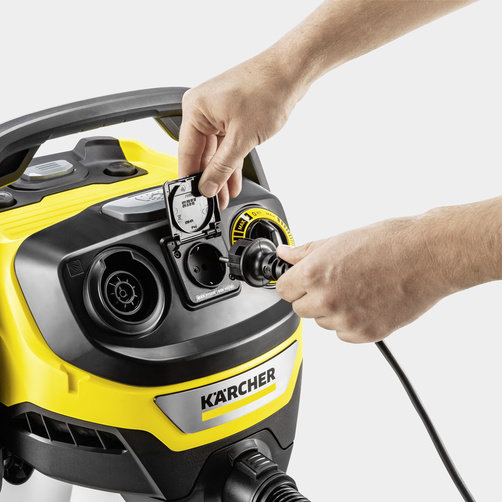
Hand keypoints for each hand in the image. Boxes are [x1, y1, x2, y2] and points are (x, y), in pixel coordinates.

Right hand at [178, 55, 302, 208]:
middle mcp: (202, 109)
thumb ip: (222, 167)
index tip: (195, 199)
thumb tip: (208, 186)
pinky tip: (232, 180)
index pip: (186, 153)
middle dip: (209, 180)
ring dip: (221, 174)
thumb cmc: (267, 90)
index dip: (191, 180)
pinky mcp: (230, 114)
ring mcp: (216, 112)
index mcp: (195, 110)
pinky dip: (230, 161)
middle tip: (212, 202)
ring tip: (224, 196)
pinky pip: (225, 144)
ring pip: (214, 151)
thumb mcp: (242, 139)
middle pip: (200, 154)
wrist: (290, 71)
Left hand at [275, 217, 456, 342]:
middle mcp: (327, 300)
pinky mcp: (366, 334)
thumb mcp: (339, 240)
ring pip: (322, 322)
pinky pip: (344, 334)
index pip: (283, 289)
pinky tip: (366, 302)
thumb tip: (284, 255)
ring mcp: (346, 320)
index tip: (302, 279)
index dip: (293, 282)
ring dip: (331, 310)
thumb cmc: (388, 243)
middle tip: (334, 281)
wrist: (427, 256)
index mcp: (314, 274)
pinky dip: (350, 322)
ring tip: (355, 289)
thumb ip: (305, 252)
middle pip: (300, 308)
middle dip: (311, 296)